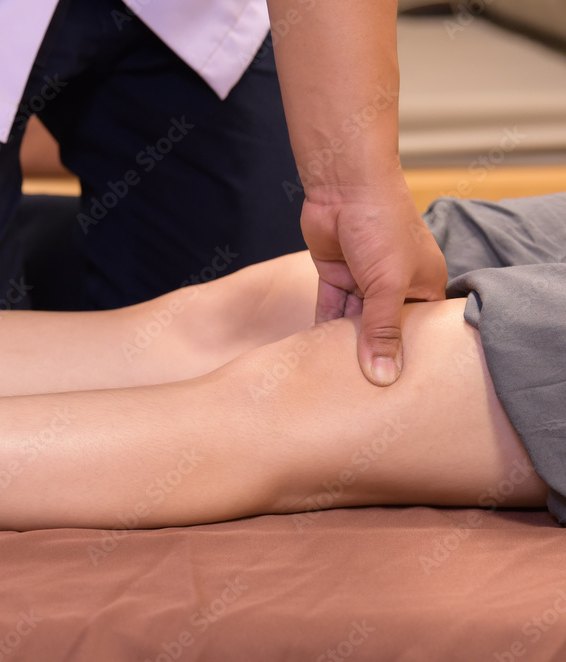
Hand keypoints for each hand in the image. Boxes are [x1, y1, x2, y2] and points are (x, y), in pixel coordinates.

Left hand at [301, 179, 447, 385]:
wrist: (343, 187)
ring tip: (337, 382)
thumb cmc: (382, 226)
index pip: (419, 331)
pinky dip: (324, 329)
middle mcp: (396, 286)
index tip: (397, 392)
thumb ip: (382, 331)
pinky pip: (330, 309)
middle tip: (362, 395)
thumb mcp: (389, 285)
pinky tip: (316, 356)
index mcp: (424, 285)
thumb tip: (383, 377)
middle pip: (384, 329)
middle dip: (373, 354)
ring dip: (344, 345)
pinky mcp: (336, 275)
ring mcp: (364, 281)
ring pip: (354, 322)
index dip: (408, 357)